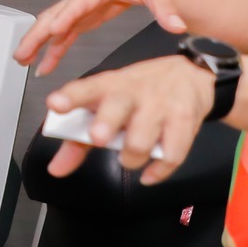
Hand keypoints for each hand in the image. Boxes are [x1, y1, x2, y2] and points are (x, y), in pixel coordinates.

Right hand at [16, 0, 186, 75]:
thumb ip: (165, 7)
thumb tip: (176, 26)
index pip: (82, 1)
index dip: (68, 15)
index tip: (55, 29)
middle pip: (55, 13)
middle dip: (37, 34)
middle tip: (22, 53)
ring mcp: (81, 6)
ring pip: (53, 24)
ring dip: (37, 42)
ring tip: (22, 61)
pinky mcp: (83, 16)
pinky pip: (64, 33)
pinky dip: (54, 48)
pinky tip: (46, 63)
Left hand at [44, 54, 215, 185]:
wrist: (192, 74)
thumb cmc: (141, 92)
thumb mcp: (107, 103)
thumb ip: (77, 138)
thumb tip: (56, 169)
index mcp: (109, 86)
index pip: (86, 88)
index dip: (70, 97)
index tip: (55, 103)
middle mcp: (134, 93)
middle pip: (117, 107)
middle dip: (106, 124)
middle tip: (98, 137)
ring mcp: (160, 106)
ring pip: (141, 141)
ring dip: (130, 159)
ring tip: (130, 157)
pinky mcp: (184, 121)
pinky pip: (171, 156)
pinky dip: (158, 171)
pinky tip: (150, 172)